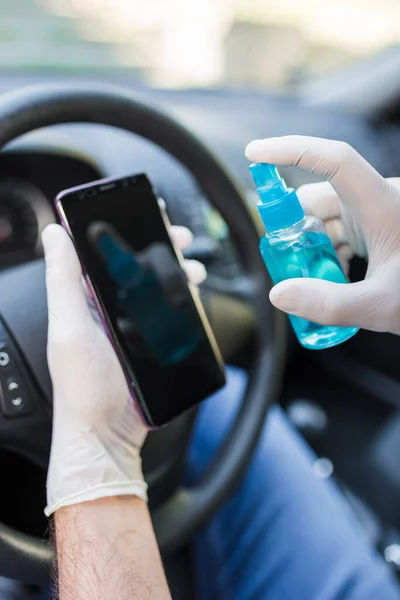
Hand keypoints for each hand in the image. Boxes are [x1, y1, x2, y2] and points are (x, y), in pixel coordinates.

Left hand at [43, 223, 204, 515]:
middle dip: (162, 249)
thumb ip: (63, 280)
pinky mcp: (152, 345)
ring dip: (178, 273)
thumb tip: (52, 233)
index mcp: (86, 301)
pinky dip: (184, 301)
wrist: (107, 435)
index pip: (105, 255)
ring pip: (158, 289)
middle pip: (138, 269)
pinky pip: (171, 315)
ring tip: (193, 269)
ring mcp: (133, 328)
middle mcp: (109, 310)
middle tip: (179, 239)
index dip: (126, 231)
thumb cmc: (83, 386)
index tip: (146, 216)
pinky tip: (194, 296)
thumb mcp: (68, 328)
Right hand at [245, 136, 399, 333]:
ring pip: (325, 219)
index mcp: (382, 203)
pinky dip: (326, 253)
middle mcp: (376, 201)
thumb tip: (279, 294)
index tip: (256, 153)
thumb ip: (328, 304)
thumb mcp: (379, 306)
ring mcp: (375, 215)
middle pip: (319, 198)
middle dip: (293, 227)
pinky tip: (332, 280)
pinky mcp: (375, 229)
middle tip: (282, 261)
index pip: (334, 160)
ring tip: (311, 281)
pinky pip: (338, 232)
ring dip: (310, 246)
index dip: (292, 150)